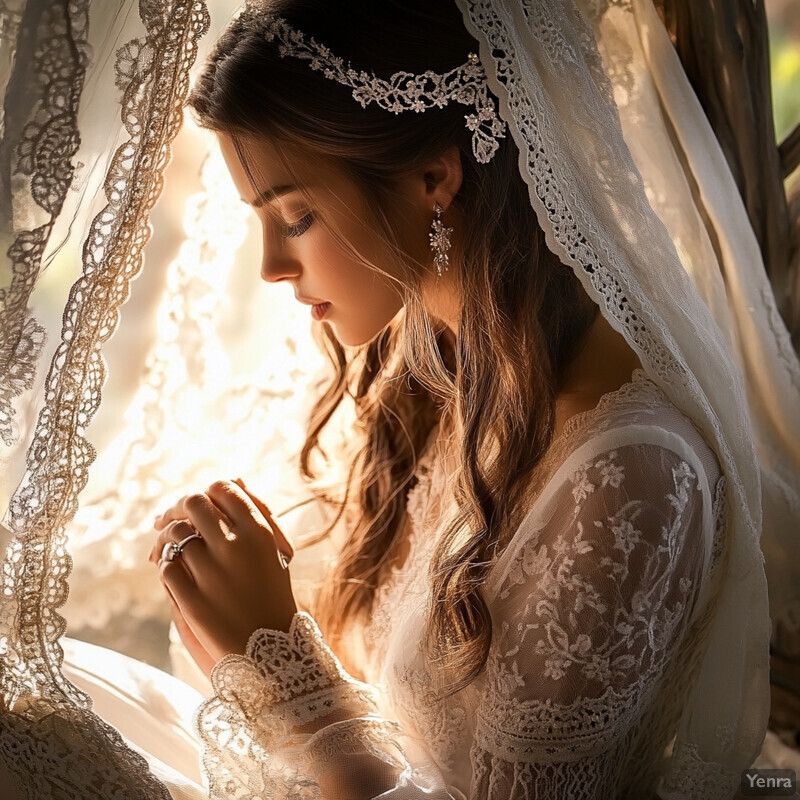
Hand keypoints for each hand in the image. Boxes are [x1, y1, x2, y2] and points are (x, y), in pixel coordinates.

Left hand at [149, 479, 296, 670]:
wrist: (274, 655)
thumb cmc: (273, 598)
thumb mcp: (274, 552)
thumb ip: (254, 515)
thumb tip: (236, 479)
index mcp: (260, 532)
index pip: (223, 488)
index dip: (206, 493)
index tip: (197, 505)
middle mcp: (237, 546)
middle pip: (194, 503)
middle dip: (177, 508)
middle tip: (168, 519)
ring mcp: (213, 573)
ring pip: (175, 533)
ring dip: (165, 537)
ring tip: (164, 547)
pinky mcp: (193, 600)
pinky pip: (166, 568)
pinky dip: (164, 565)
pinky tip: (169, 571)